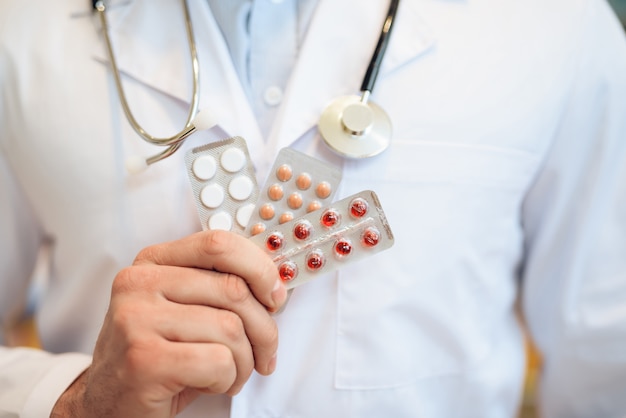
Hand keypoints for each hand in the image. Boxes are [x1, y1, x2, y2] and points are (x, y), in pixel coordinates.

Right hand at [51, 230, 286, 417]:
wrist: (106, 404)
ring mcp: (136, 319)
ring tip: (230, 373)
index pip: (218, 243)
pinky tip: (211, 384)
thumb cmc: (158, 355)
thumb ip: (219, 288)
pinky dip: (228, 379)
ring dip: (244, 361)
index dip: (259, 268)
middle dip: (264, 328)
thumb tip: (276, 285)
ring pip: (230, 329)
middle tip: (265, 352)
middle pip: (233, 289)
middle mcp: (139, 283)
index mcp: (153, 262)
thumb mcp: (184, 310)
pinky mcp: (143, 359)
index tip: (275, 296)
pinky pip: (218, 362)